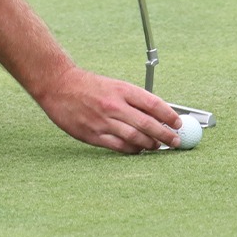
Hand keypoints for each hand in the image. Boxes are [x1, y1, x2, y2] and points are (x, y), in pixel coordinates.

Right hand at [34, 66, 182, 153]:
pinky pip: (119, 147)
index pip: (153, 104)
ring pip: (135, 138)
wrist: (58, 86)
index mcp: (122, 90)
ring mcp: (103, 121)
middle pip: (147, 124)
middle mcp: (114, 105)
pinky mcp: (93, 135)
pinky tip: (138, 150)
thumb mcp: (114, 85)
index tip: (178, 123)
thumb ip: (133, 100)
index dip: (169, 115)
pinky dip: (132, 150)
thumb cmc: (88, 86)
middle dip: (166, 134)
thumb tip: (157, 114)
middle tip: (175, 140)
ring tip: (158, 146)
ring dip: (151, 144)